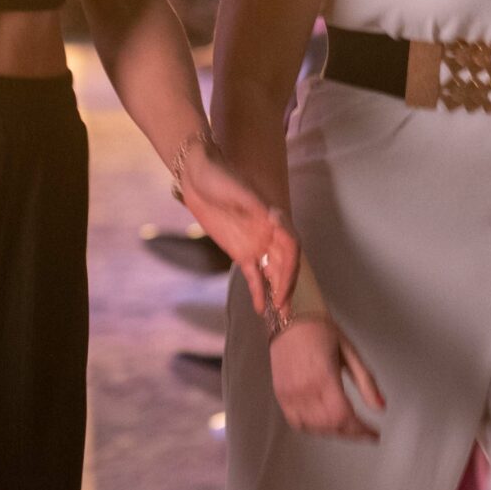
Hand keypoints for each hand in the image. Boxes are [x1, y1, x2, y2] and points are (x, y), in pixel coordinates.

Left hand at [175, 138, 297, 310]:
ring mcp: (257, 244)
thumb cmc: (219, 177)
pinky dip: (258, 292)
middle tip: (284, 306)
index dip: (292, 264)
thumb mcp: (237, 188)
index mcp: (273, 217)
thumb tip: (271, 216)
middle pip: (286, 263)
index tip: (286, 278)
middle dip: (287, 285)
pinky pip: (254, 276)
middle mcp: (270, 233)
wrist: (198, 176)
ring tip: (280, 313)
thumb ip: (253, 204)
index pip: (292, 245)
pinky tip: (260, 308)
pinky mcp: (241, 253)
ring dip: (279, 291)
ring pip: (274, 272)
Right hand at [269, 315, 385, 440]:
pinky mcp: (280, 394)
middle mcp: (304, 389)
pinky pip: (297, 422)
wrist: (288, 315)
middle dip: (351, 432)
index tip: (374, 435)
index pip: (344, 417)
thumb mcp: (350, 352)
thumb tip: (381, 408)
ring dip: (334, 432)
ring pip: (315, 428)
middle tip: (365, 431)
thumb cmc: (319, 328)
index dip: (362, 431)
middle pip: (331, 426)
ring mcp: (289, 393)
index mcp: (323, 377)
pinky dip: (314, 428)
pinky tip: (325, 424)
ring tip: (348, 427)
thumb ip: (366, 382)